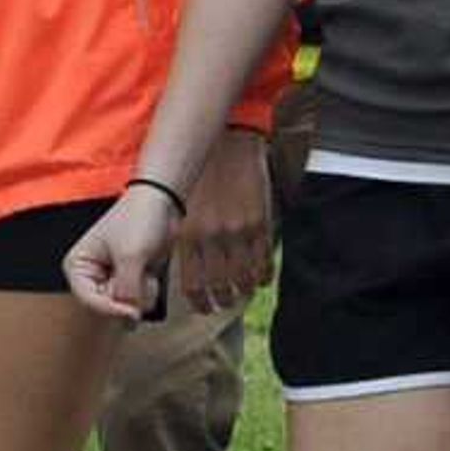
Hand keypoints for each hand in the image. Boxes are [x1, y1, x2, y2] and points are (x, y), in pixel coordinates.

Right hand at [64, 183, 177, 322]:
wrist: (161, 203)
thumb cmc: (139, 219)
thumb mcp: (130, 257)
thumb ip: (127, 291)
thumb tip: (130, 319)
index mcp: (78, 266)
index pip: (89, 301)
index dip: (112, 310)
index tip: (133, 313)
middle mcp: (90, 276)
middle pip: (108, 307)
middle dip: (129, 296)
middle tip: (140, 275)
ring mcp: (110, 279)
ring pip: (125, 307)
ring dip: (141, 293)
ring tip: (145, 268)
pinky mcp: (129, 281)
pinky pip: (138, 301)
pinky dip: (148, 291)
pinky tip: (149, 272)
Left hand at [171, 130, 274, 316]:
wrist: (228, 143)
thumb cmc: (202, 177)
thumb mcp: (184, 209)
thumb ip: (187, 241)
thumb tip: (189, 272)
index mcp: (189, 235)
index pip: (193, 285)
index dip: (200, 301)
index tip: (204, 306)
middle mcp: (213, 237)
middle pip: (220, 286)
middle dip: (222, 300)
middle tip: (223, 303)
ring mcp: (239, 232)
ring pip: (244, 278)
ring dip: (243, 290)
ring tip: (241, 292)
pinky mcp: (261, 223)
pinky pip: (265, 262)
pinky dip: (262, 277)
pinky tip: (259, 279)